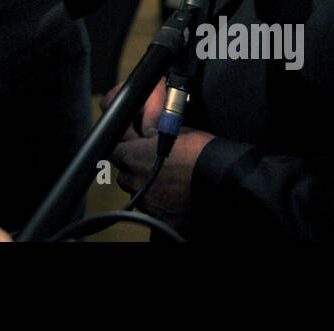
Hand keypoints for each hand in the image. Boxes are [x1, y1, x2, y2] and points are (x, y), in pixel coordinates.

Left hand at [108, 80, 214, 226]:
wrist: (221, 178)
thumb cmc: (198, 150)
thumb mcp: (170, 129)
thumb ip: (150, 127)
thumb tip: (147, 116)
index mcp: (133, 157)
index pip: (113, 150)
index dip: (122, 146)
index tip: (131, 145)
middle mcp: (134, 181)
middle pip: (124, 173)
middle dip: (134, 166)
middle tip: (152, 160)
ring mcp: (146, 202)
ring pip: (137, 191)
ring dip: (145, 183)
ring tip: (165, 177)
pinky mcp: (160, 217)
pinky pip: (152, 208)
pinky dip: (158, 200)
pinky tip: (173, 193)